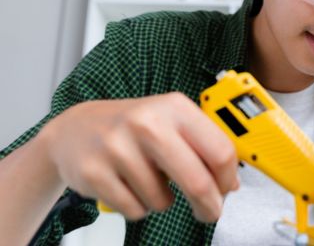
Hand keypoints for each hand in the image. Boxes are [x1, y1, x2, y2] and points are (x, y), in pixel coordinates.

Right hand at [41, 93, 239, 221]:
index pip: (220, 150)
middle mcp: (147, 122)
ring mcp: (118, 147)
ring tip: (147, 181)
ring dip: (161, 201)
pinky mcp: (94, 172)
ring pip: (162, 201)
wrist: (76, 128)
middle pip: (197, 180)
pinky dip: (137, 207)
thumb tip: (230, 183)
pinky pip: (134, 210)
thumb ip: (203, 146)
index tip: (226, 190)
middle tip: (209, 212)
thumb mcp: (171, 122)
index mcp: (174, 107)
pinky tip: (128, 186)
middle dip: (208, 205)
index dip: (227, 179)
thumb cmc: (133, 128)